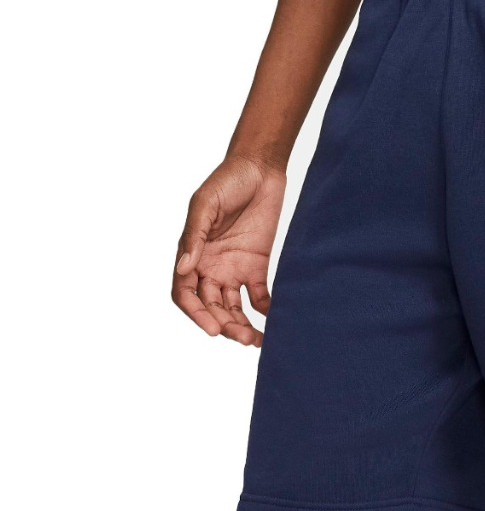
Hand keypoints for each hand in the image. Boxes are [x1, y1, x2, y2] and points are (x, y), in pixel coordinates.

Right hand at [172, 156, 285, 345]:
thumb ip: (194, 236)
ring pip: (232, 307)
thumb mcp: (205, 204)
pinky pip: (258, 295)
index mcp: (191, 254)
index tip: (213, 329)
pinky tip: (274, 320)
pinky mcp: (256, 265)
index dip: (196, 314)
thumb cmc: (226, 181)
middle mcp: (210, 267)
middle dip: (224, 326)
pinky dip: (264, 310)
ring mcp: (233, 268)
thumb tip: (183, 267)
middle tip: (244, 339)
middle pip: (211, 307)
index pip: (186, 294)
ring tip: (257, 341)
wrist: (260, 168)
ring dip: (242, 326)